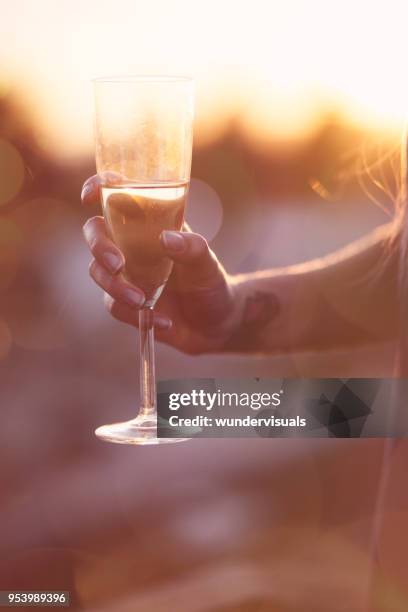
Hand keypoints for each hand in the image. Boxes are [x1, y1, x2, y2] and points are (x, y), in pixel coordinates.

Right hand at [81, 175, 239, 353]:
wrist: (215, 324)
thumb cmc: (210, 282)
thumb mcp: (207, 263)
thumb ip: (192, 248)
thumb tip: (165, 238)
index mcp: (150, 223)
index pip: (118, 197)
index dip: (99, 188)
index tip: (90, 195)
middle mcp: (131, 244)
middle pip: (95, 232)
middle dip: (99, 246)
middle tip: (117, 265)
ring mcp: (125, 273)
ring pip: (97, 271)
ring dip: (114, 286)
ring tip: (141, 300)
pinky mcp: (123, 302)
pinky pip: (113, 305)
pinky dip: (134, 313)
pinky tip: (164, 321)